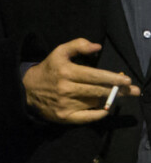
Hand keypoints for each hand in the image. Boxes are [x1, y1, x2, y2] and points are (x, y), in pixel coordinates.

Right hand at [22, 38, 139, 123]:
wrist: (28, 89)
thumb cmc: (48, 69)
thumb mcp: (59, 52)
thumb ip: (77, 45)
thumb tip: (97, 46)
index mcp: (66, 71)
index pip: (94, 75)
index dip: (112, 78)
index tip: (127, 80)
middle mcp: (66, 88)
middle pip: (98, 90)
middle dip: (118, 90)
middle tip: (134, 90)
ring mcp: (66, 104)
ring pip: (95, 102)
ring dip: (109, 99)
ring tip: (117, 95)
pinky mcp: (66, 117)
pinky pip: (89, 117)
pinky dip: (100, 113)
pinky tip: (105, 108)